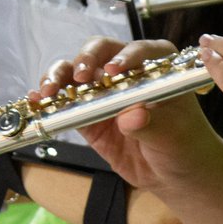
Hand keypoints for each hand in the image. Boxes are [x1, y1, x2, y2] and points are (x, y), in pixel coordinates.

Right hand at [34, 37, 222, 193]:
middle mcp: (126, 70)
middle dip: (85, 60)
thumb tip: (132, 116)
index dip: (124, 57)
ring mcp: (104, 91)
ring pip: (75, 72)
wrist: (175, 173)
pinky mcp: (88, 114)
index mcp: (157, 64)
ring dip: (58, 76)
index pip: (138, 50)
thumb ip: (152, 124)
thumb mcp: (174, 134)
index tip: (113, 71)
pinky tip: (38, 100)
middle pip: (99, 52)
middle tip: (80, 76)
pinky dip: (50, 100)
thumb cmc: (184, 144)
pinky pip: (66, 102)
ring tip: (49, 90)